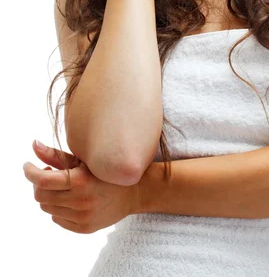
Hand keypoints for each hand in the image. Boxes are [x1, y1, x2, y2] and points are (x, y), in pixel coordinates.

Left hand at [22, 141, 149, 233]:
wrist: (135, 191)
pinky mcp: (85, 228)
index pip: (43, 180)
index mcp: (81, 180)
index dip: (30, 172)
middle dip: (40, 184)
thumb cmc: (107, 169)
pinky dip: (59, 208)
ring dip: (50, 196)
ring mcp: (83, 217)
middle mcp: (81, 201)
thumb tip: (33, 145)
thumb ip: (56, 155)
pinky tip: (71, 199)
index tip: (27, 166)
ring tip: (63, 186)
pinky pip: (57, 219)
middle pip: (41, 196)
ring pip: (47, 208)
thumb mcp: (84, 159)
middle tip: (50, 174)